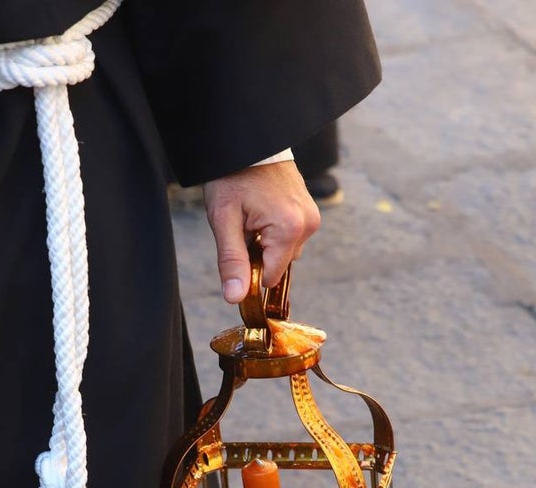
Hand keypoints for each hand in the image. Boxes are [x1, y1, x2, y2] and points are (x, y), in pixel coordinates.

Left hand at [202, 161, 320, 303]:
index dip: (250, 272)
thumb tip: (236, 297)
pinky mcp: (310, 210)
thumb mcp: (223, 220)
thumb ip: (232, 261)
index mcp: (289, 229)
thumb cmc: (233, 176)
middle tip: (241, 226)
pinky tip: (261, 212)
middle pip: (279, 264)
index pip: (271, 277)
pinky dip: (274, 232)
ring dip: (266, 243)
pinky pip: (291, 236)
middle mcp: (308, 225)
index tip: (235, 251)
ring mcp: (312, 216)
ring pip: (284, 251)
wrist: (248, 142)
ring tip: (250, 215)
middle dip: (258, 254)